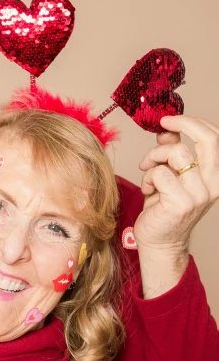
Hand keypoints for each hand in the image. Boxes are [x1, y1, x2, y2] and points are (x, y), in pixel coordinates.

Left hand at [135, 115, 218, 250]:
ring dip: (155, 158)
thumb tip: (167, 130)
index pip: (215, 138)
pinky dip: (148, 177)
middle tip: (163, 126)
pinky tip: (149, 190)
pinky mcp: (181, 202)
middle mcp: (213, 184)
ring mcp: (199, 194)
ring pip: (176, 153)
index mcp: (215, 175)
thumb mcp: (170, 174)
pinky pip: (160, 172)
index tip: (169, 119)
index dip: (192, 122)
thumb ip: (171, 151)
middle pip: (206, 140)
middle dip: (182, 125)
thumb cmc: (164, 208)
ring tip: (149, 174)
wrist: (159, 242)